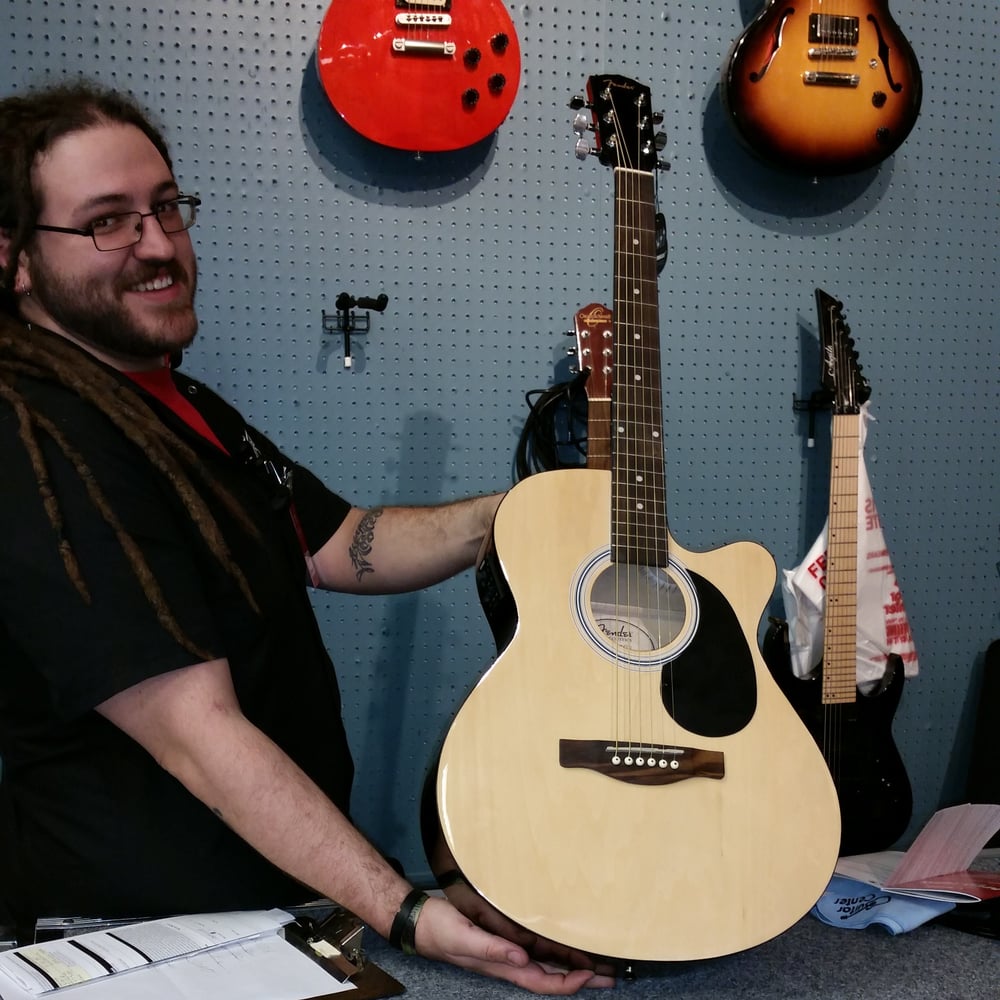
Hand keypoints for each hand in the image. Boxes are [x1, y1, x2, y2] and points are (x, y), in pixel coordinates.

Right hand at [441, 877, 616, 978]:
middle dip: (581, 979)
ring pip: (547, 965)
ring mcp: (507, 953)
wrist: (422, 921)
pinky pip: (536, 950)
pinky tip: (565, 945)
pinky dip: (556, 951)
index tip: (590, 974)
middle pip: (552, 977)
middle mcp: (509, 963)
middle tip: (611, 976)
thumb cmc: (442, 930)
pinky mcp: (504, 939)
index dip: (567, 983)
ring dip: (573, 966)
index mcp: (503, 966)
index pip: (543, 982)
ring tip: (599, 964)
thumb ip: (492, 949)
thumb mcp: (466, 938)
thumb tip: (522, 959)